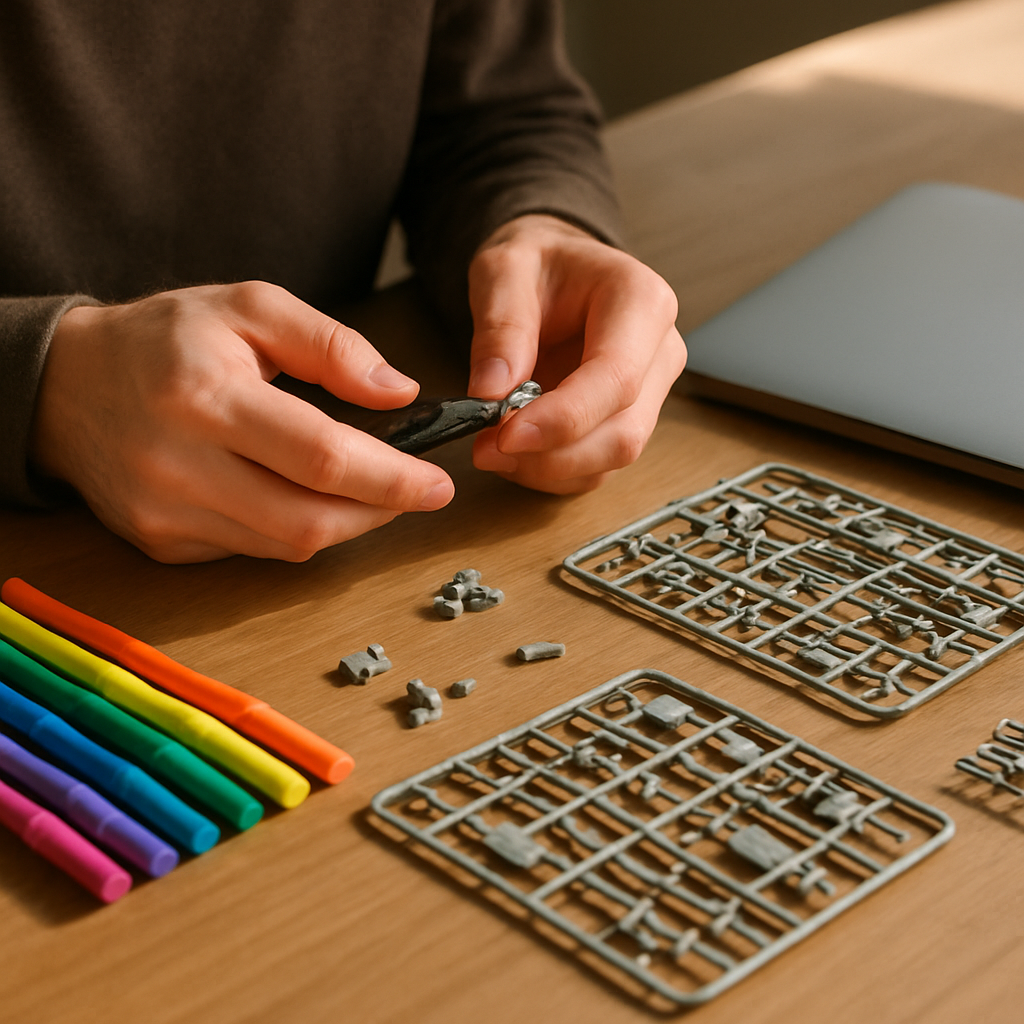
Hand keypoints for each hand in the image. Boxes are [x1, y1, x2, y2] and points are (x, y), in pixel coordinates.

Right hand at [30, 282, 453, 561]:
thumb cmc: (164, 338)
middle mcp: (180, 466)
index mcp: (206, 397)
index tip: (437, 483)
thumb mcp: (248, 307)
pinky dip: (293, 530)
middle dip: (379, 513)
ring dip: (343, 524)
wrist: (64, 385)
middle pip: (308, 521)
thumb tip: (400, 391)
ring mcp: (166, 516)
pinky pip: (252, 551)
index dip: (391, 478)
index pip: (322, 456)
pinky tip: (300, 496)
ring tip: (368, 490)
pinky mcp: (162, 543)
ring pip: (286, 545)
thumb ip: (332, 344)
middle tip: (415, 491)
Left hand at [467, 215, 685, 492]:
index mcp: (642, 302)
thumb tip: (491, 393)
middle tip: (487, 449)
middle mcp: (660, 352)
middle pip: (623, 431)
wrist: (556, 271)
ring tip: (492, 449)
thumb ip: (500, 327)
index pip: (616, 378)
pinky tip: (514, 454)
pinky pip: (597, 466)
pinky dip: (551, 473)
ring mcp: (651, 392)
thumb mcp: (504, 271)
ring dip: (548, 469)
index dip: (563, 418)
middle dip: (552, 454)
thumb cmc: (538, 265)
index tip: (507, 435)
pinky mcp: (629, 420)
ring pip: (613, 457)